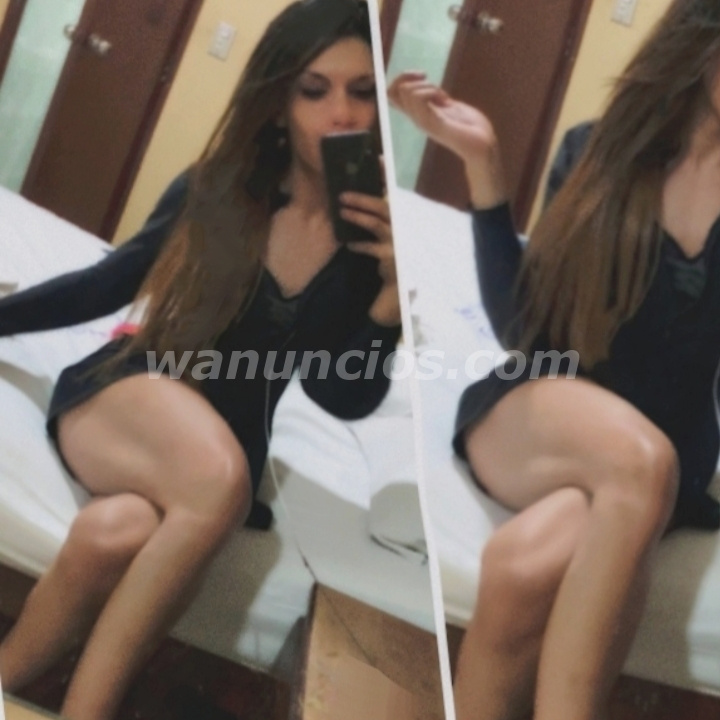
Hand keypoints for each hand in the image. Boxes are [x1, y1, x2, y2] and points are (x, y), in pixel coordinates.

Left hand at [341, 190, 400, 326]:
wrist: (401, 287)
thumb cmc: (395, 260)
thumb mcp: (391, 238)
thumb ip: (382, 223)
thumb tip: (362, 205)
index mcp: (405, 221)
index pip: (391, 201)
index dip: (377, 192)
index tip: (361, 184)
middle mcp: (404, 229)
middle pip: (383, 208)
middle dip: (363, 200)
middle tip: (343, 196)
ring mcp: (398, 242)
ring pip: (376, 224)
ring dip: (357, 217)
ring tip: (342, 212)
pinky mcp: (390, 256)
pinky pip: (370, 247)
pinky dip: (358, 244)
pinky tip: (349, 244)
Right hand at [388, 71, 496, 159]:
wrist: (483, 144)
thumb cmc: (470, 126)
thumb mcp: (448, 105)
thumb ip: (435, 98)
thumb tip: (423, 82)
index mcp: (418, 114)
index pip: (390, 95)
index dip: (400, 79)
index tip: (420, 76)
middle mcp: (415, 118)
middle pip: (390, 92)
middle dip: (409, 77)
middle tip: (430, 83)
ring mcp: (422, 122)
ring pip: (405, 91)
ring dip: (427, 85)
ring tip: (443, 98)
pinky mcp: (431, 124)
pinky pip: (418, 99)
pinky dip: (432, 91)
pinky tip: (445, 101)